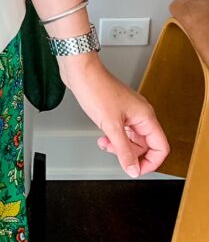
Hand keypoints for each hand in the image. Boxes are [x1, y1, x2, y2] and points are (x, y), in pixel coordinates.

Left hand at [59, 57, 169, 176]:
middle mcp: (140, 114)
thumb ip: (124, 150)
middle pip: (145, 145)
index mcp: (145, 116)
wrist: (80, 71)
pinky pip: (122, 131)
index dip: (151, 162)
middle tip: (114, 152)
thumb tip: (133, 170)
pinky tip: (103, 137)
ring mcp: (128, 111)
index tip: (136, 169)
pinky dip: (113, 138)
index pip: (160, 147)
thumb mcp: (111, 126)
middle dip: (130, 153)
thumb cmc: (96, 88)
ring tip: (105, 143)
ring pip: (132, 139)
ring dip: (119, 146)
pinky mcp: (117, 110)